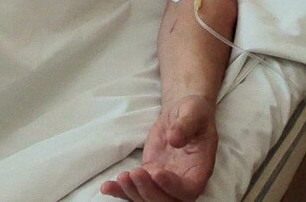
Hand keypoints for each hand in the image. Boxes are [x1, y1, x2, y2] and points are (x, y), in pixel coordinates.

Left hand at [101, 95, 217, 201]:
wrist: (182, 114)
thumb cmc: (193, 112)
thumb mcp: (193, 112)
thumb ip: (186, 125)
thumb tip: (174, 139)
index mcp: (199, 169)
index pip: (188, 189)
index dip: (173, 187)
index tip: (157, 173)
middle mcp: (183, 180)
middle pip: (167, 200)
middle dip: (149, 192)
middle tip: (135, 173)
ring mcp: (164, 180)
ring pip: (149, 198)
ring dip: (133, 192)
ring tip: (122, 177)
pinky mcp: (149, 175)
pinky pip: (136, 188)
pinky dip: (121, 190)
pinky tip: (107, 186)